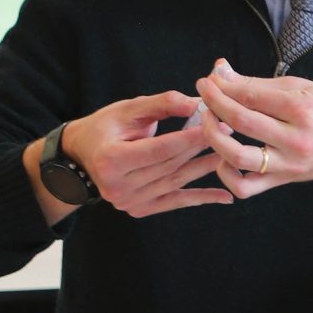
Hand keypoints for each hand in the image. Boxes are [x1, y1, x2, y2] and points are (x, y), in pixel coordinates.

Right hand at [51, 90, 232, 218]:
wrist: (81, 155)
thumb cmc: (105, 127)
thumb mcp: (128, 109)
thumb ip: (162, 104)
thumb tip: (197, 103)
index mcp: (110, 159)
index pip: (158, 149)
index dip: (188, 138)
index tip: (216, 124)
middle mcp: (117, 186)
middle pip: (169, 165)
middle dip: (201, 147)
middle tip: (229, 132)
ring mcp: (128, 202)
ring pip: (176, 182)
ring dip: (206, 168)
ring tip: (231, 153)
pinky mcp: (139, 209)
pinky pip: (175, 202)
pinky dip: (201, 198)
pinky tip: (226, 196)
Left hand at [194, 58, 312, 198]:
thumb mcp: (303, 88)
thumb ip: (258, 83)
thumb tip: (220, 72)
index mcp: (303, 109)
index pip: (252, 95)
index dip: (223, 86)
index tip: (208, 80)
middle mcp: (296, 138)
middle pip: (242, 121)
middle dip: (214, 104)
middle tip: (203, 93)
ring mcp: (288, 163)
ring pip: (238, 156)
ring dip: (214, 137)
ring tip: (209, 122)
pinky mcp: (282, 180)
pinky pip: (245, 187)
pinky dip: (227, 174)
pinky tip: (224, 156)